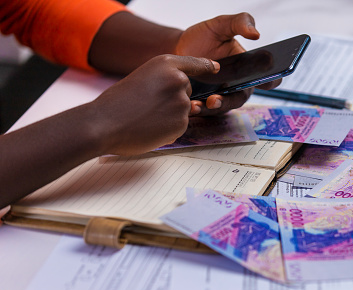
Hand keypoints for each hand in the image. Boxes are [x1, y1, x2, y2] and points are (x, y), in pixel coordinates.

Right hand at [89, 55, 218, 155]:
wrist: (104, 124)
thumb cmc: (117, 103)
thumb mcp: (142, 78)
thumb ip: (164, 80)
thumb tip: (181, 93)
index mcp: (166, 64)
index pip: (193, 63)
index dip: (205, 66)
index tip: (215, 67)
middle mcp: (179, 80)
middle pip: (187, 91)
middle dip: (173, 100)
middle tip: (147, 106)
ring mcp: (182, 102)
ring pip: (183, 111)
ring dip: (170, 116)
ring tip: (146, 117)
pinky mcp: (182, 123)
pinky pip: (180, 126)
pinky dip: (168, 130)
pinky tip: (150, 128)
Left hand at [175, 12, 280, 114]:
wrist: (178, 47)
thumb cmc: (203, 36)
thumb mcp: (221, 24)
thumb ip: (240, 22)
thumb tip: (256, 33)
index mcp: (248, 68)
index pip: (267, 78)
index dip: (272, 80)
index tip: (266, 80)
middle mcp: (238, 85)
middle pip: (240, 98)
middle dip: (228, 101)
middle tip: (214, 99)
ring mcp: (223, 95)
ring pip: (222, 108)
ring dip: (210, 109)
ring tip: (196, 105)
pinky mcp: (207, 103)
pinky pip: (207, 111)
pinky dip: (199, 110)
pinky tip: (190, 106)